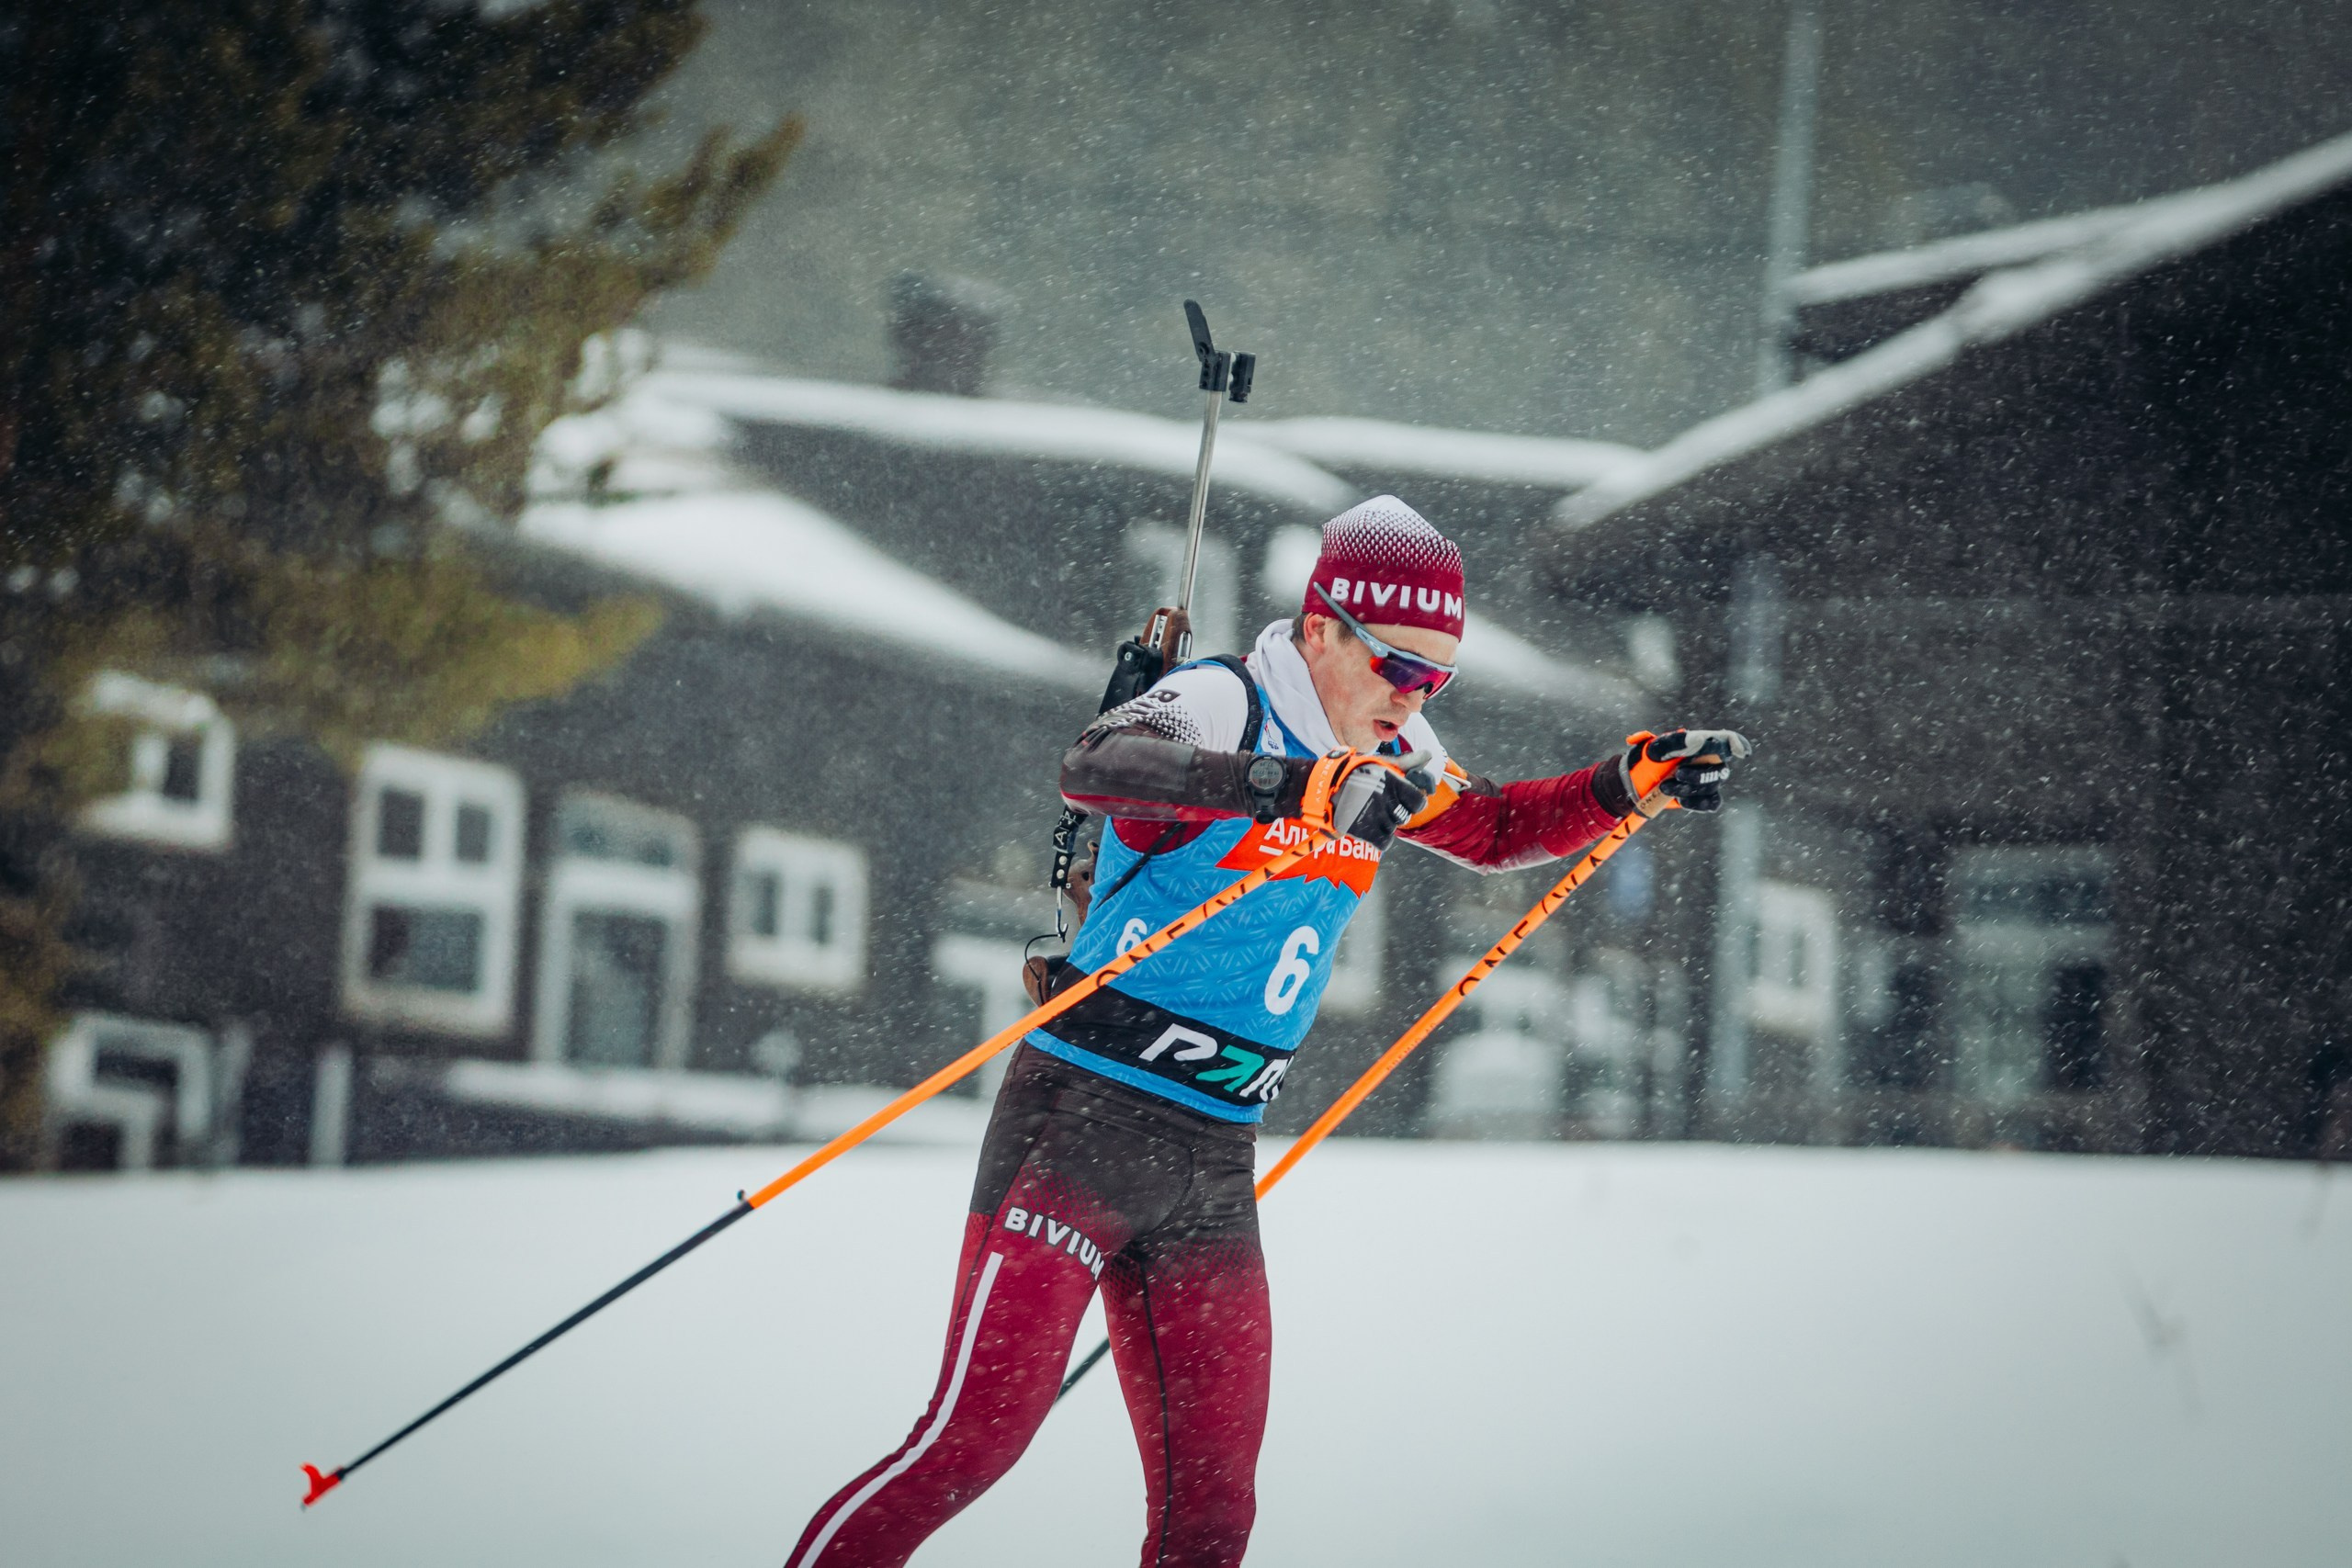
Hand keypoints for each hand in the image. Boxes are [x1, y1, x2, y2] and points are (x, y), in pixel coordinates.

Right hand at [1330, 749, 1433, 848]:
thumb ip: (1406, 761)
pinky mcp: (1365, 832)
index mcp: (1394, 782)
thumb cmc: (1353, 771)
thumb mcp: (1379, 762)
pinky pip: (1384, 842)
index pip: (1420, 799)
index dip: (1416, 798)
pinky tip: (1371, 826)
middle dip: (1401, 809)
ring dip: (1387, 821)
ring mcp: (1377, 817)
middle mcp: (1388, 801)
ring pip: (1394, 827)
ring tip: (1374, 811)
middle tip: (1387, 802)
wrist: (1323, 787)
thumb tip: (1428, 756)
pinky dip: (1380, 838)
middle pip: (1408, 814)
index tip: (1410, 794)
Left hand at [1621, 728, 1751, 814]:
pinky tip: (1680, 799)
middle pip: (1718, 769)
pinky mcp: (1706, 797)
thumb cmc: (1654, 757)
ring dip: (1687, 788)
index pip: (1728, 740)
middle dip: (1696, 775)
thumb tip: (1699, 740)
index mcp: (1704, 742)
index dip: (1739, 744)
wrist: (1643, 779)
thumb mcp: (1658, 747)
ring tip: (1665, 786)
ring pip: (1711, 787)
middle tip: (1677, 774)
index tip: (1742, 753)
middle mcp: (1713, 760)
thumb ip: (1675, 742)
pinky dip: (1695, 802)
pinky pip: (1711, 803)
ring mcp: (1711, 779)